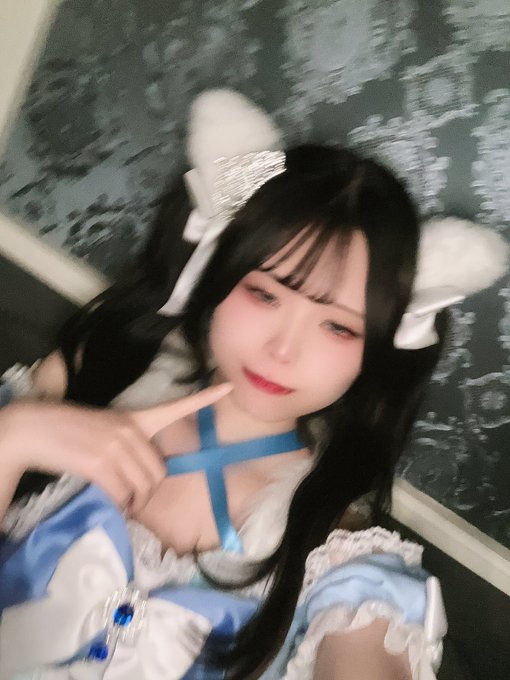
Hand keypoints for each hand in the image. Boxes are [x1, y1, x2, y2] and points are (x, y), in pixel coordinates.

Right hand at [0, 383, 231, 513]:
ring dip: (132, 502)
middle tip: (131, 497)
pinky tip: (108, 501)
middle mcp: (131, 430)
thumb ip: (128, 445)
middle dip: (147, 491)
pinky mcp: (100, 463)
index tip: (229, 387)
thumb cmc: (69, 431)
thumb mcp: (106, 429)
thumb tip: (141, 477)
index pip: (176, 407)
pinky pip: (122, 494)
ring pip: (141, 487)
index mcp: (135, 418)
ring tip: (117, 499)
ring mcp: (116, 446)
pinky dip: (118, 504)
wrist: (35, 429)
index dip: (204, 399)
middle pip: (158, 472)